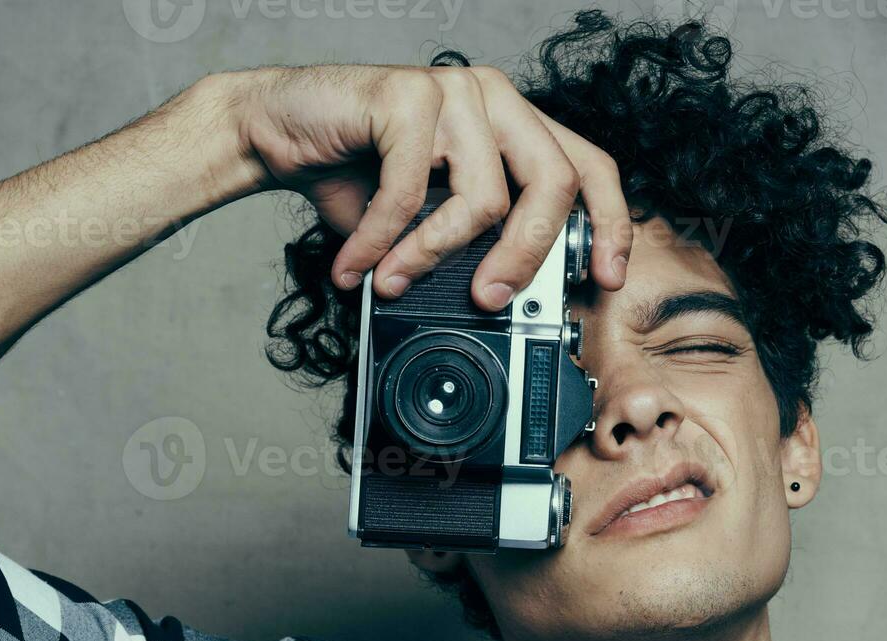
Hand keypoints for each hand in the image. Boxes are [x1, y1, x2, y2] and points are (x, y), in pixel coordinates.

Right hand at [219, 64, 631, 309]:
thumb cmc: (354, 173)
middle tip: (489, 299)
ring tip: (393, 281)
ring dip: (431, 256)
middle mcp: (494, 99)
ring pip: (483, 198)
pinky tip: (358, 263)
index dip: (609, 224)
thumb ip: (471, 247)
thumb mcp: (428, 220)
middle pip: (553, 185)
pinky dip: (383, 242)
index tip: (604, 278)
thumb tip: (504, 303)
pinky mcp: (407, 94)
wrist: (277, 132)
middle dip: (525, 257)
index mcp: (513, 124)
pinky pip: (412, 193)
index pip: (588, 167)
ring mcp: (455, 90)